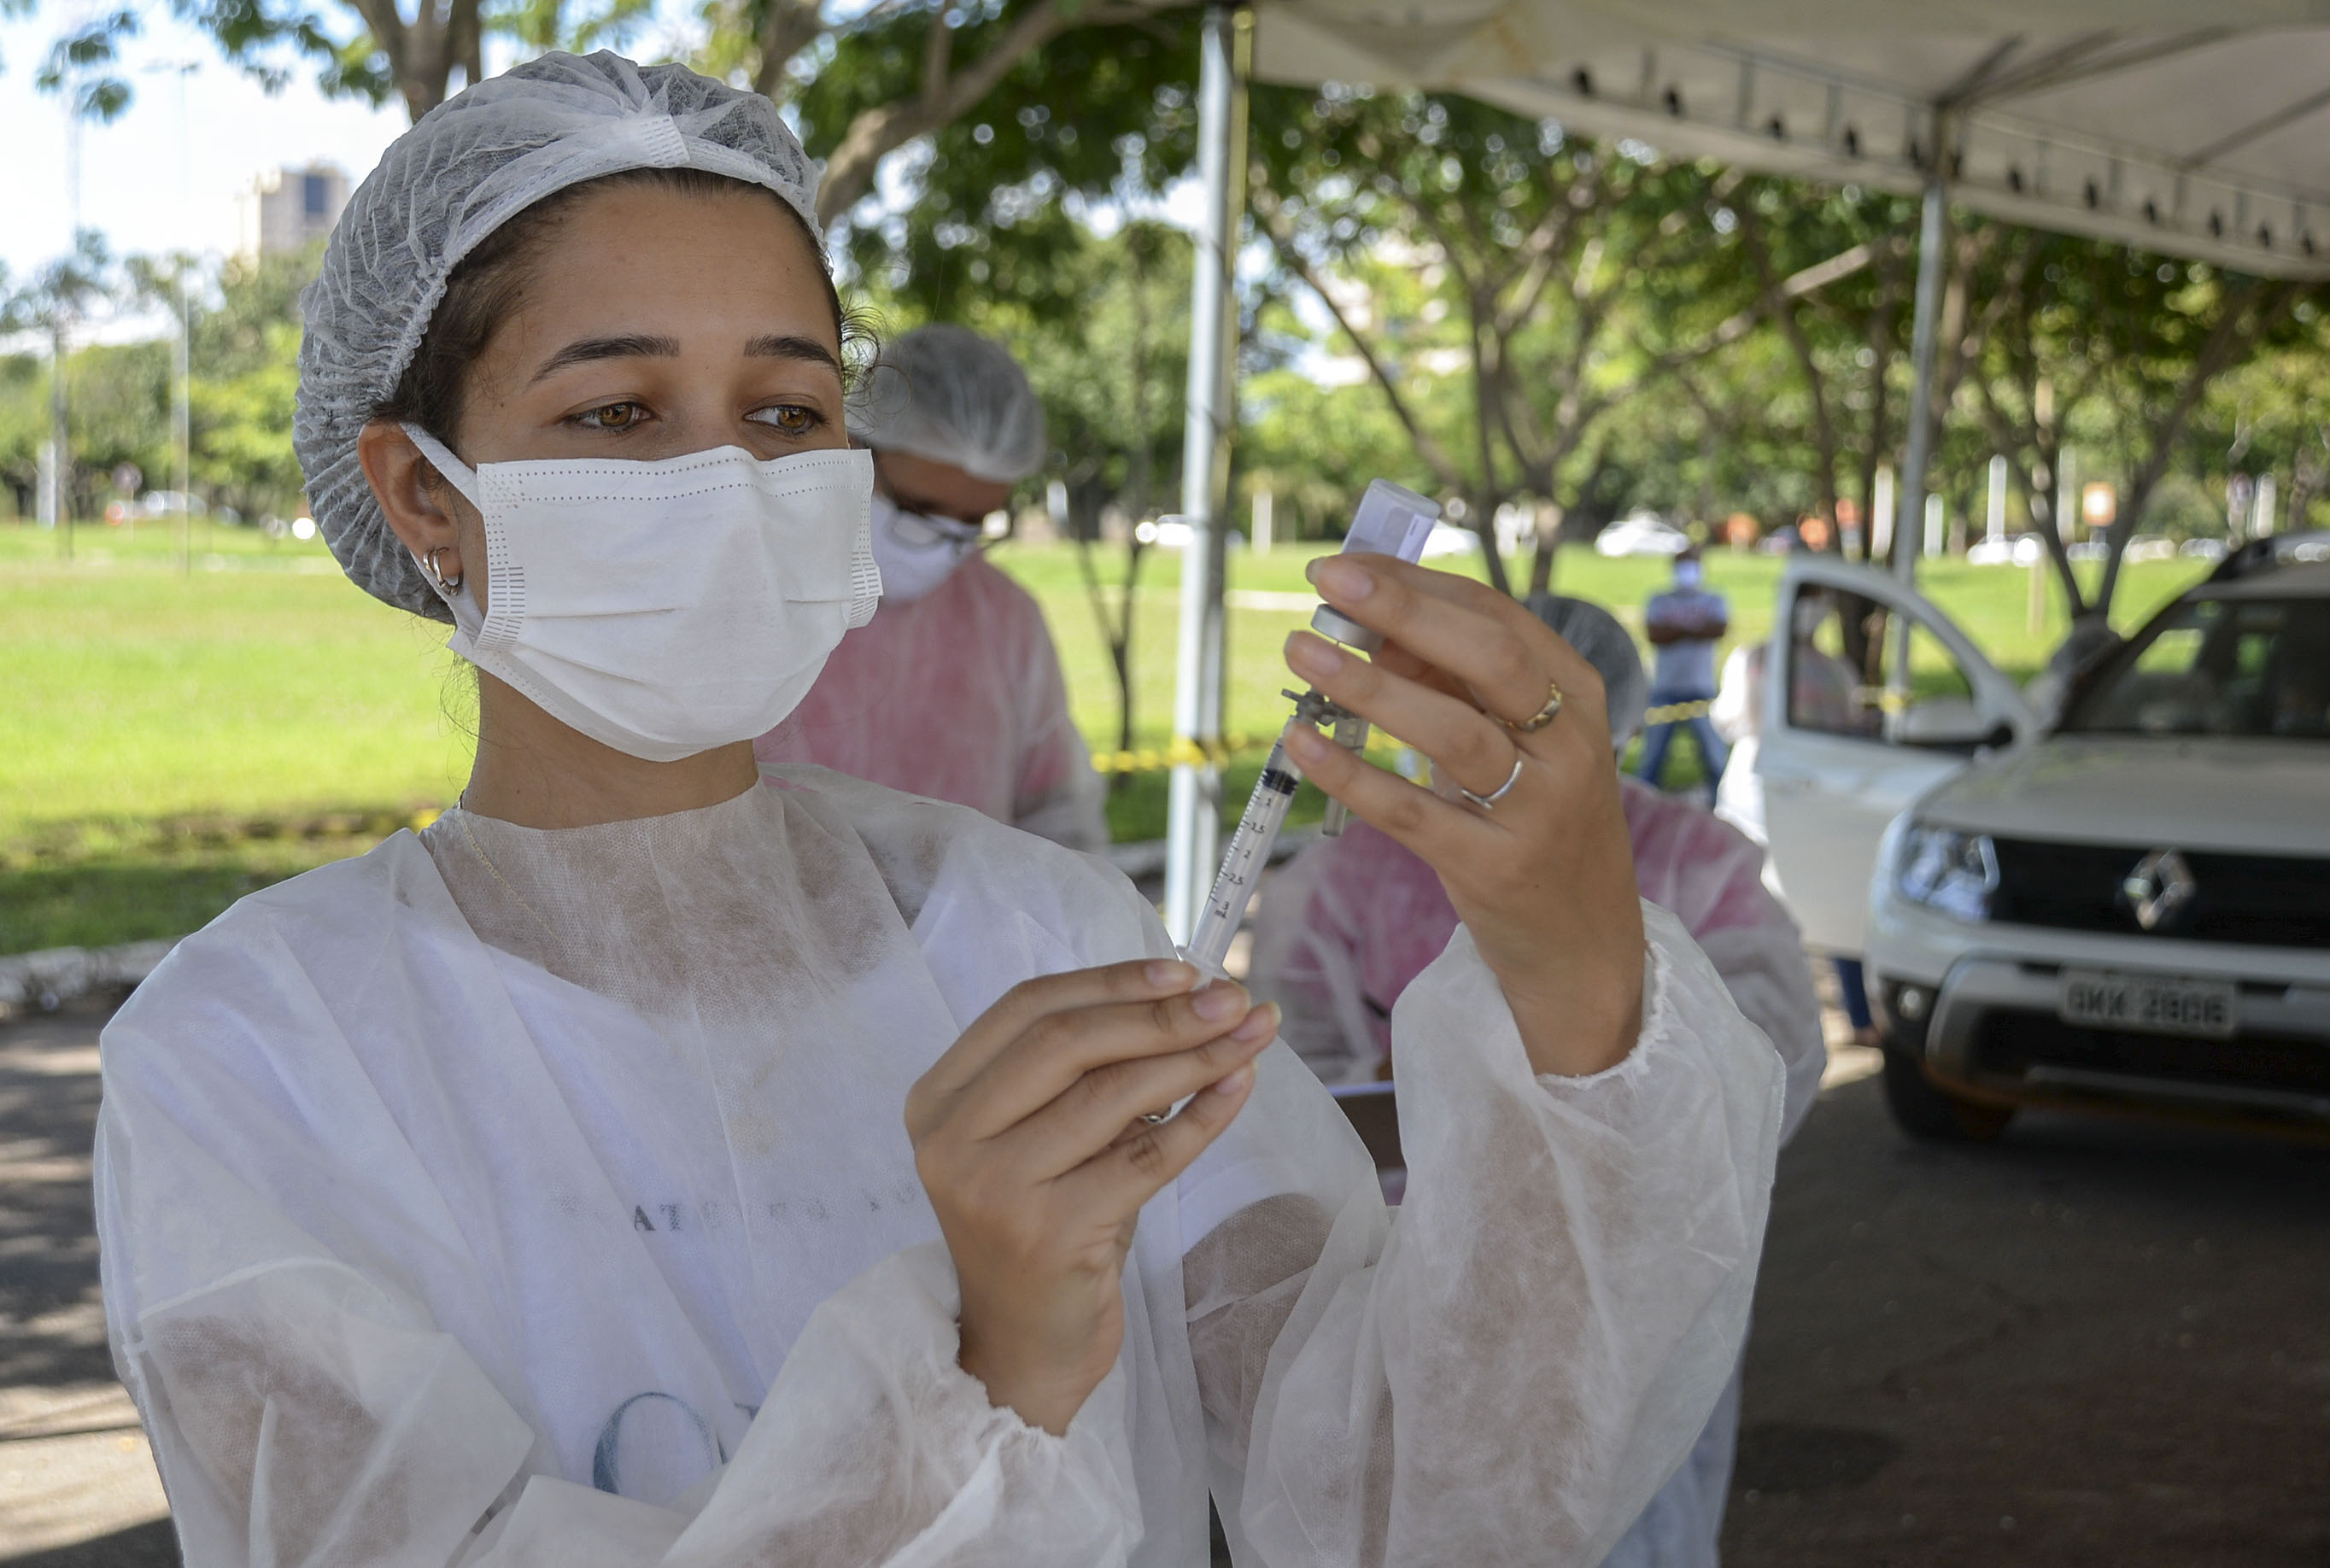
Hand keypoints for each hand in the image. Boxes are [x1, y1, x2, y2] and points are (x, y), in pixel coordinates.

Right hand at [905, 960, 1277, 1434]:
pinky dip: (1200, 1117)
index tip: (1184, 969)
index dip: (1110, 981)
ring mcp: (993, 1189)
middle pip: (1066, 1042)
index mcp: (938, 1099)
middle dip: (1160, 1012)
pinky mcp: (1047, 1234)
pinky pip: (1144, 1157)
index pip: (1027, 1008)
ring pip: (1110, 1094)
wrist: (1022, 1352)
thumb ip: (1082, 1075)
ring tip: (1252, 1035)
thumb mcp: (1042, 1141)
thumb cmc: (1043, 1232)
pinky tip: (1238, 1089)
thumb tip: (1188, 999)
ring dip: (1194, 1056)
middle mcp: (951, 1139)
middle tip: (1233, 997)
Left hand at [1282, 556, 1644, 1076]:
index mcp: (1579, 696)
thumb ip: (1455, 686)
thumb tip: (1368, 631)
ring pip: (1452, 732)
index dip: (1417, 584)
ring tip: (1301, 653)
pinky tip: (1301, 743)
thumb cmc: (1537, 824)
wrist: (1585, 946)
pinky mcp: (1495, 869)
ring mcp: (1538, 810)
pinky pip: (1412, 813)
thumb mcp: (1519, 744)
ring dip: (1369, 687)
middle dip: (1404, 610)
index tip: (1347, 564)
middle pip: (1488, 657)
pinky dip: (1352, 774)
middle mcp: (1569, 746)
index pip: (1497, 616)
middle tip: (1328, 582)